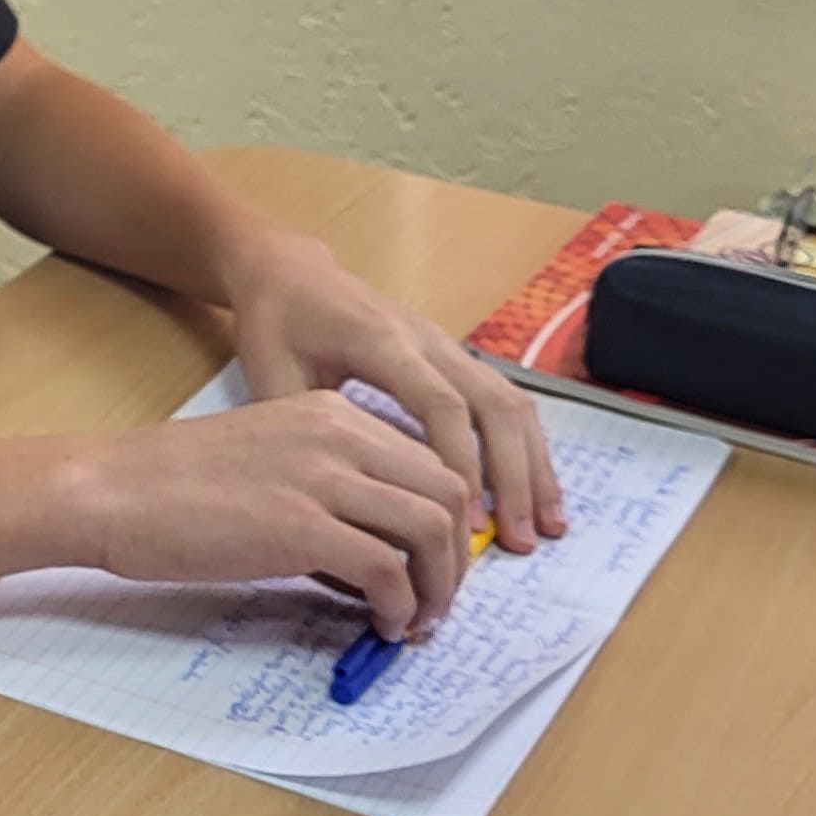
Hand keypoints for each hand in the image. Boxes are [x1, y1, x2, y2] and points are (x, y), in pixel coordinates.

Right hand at [63, 391, 474, 638]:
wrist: (111, 490)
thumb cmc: (172, 483)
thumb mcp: (268, 458)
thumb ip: (326, 487)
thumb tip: (375, 555)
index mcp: (331, 413)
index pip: (428, 462)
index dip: (447, 521)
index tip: (433, 564)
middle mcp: (338, 434)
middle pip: (448, 492)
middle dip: (456, 556)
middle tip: (436, 599)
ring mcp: (321, 478)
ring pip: (431, 530)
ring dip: (438, 586)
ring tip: (414, 619)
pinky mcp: (300, 527)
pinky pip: (387, 571)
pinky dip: (399, 606)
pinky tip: (380, 624)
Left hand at [222, 231, 565, 552]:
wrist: (289, 272)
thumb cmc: (275, 325)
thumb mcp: (269, 376)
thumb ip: (303, 438)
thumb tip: (331, 514)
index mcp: (381, 342)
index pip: (441, 404)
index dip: (462, 464)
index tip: (472, 525)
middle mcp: (427, 340)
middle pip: (494, 404)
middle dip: (514, 476)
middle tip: (520, 544)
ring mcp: (448, 345)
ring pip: (511, 402)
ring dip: (533, 466)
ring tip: (547, 529)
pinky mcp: (455, 357)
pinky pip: (505, 400)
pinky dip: (526, 449)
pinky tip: (535, 496)